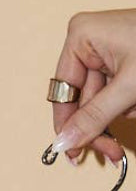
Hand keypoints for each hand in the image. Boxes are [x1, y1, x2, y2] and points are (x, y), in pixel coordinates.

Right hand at [50, 9, 135, 164]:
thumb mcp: (130, 87)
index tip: (70, 150)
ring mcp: (106, 52)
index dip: (66, 124)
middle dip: (100, 125)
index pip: (62, 90)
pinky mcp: (122, 61)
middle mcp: (89, 43)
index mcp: (81, 37)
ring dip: (121, 114)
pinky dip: (129, 105)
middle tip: (111, 153)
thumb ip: (95, 116)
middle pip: (81, 99)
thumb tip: (65, 140)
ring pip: (100, 101)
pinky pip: (115, 94)